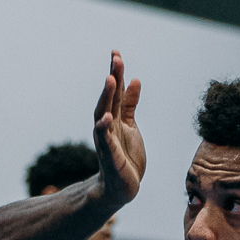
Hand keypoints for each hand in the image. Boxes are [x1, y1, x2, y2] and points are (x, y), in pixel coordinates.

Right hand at [90, 50, 144, 210]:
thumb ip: (130, 104)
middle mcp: (107, 126)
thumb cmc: (125, 156)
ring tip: (111, 79)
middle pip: (108, 98)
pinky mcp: (111, 157)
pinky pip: (106, 142)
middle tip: (116, 58)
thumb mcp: (131, 126)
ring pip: (104, 115)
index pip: (115, 91)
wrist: (120, 187)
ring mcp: (107, 141)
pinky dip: (105, 130)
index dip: (116, 72)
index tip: (116, 52)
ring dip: (106, 97)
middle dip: (112, 78)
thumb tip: (135, 79)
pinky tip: (107, 118)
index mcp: (114, 118)